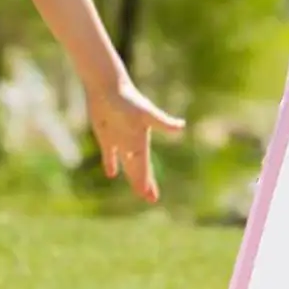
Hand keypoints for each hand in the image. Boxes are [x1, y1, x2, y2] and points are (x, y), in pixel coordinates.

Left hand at [86, 77, 185, 203]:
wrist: (109, 88)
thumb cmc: (128, 99)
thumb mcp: (146, 113)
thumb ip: (163, 122)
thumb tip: (181, 126)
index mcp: (140, 142)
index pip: (144, 167)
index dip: (147, 182)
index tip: (152, 198)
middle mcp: (131, 144)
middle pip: (139, 168)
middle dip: (144, 184)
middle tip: (151, 200)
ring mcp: (119, 141)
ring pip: (127, 164)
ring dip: (131, 176)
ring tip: (137, 190)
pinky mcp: (106, 136)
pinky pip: (110, 155)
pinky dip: (111, 164)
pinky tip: (111, 174)